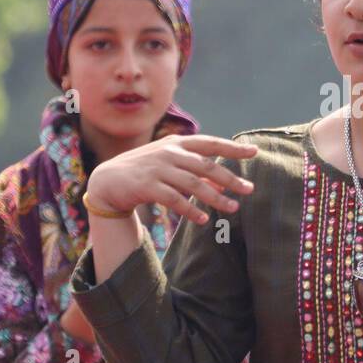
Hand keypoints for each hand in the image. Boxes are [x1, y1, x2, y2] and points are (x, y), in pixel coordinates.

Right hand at [86, 134, 256, 225]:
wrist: (108, 180)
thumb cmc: (147, 171)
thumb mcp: (172, 166)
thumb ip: (197, 173)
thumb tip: (225, 186)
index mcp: (178, 143)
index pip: (210, 143)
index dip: (232, 148)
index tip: (254, 152)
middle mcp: (170, 153)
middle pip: (206, 166)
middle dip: (230, 178)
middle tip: (249, 189)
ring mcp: (158, 168)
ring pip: (193, 184)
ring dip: (215, 197)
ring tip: (233, 208)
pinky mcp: (147, 186)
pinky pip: (174, 199)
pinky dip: (190, 210)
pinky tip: (204, 219)